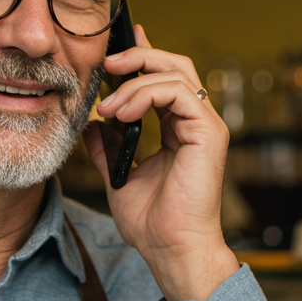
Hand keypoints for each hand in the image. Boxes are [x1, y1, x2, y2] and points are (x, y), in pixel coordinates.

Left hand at [83, 25, 238, 300]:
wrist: (171, 250)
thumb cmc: (153, 222)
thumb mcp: (120, 176)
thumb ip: (109, 148)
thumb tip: (93, 124)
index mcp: (179, 129)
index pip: (164, 79)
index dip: (143, 57)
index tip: (115, 51)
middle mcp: (196, 123)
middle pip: (175, 66)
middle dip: (139, 56)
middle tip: (107, 64)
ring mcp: (205, 126)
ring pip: (176, 73)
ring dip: (135, 81)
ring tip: (108, 106)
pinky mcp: (208, 133)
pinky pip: (178, 93)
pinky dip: (146, 95)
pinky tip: (123, 112)